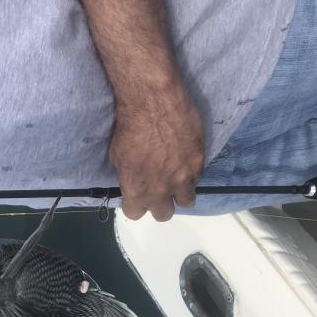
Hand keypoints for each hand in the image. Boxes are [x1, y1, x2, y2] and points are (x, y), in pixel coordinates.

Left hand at [110, 84, 204, 221]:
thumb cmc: (129, 126)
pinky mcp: (199, 161)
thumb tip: (133, 181)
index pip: (135, 214)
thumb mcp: (118, 157)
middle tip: (158, 190)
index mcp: (137, 190)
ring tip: (176, 179)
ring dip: (181, 193)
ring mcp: (183, 177)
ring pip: (186, 200)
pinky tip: (185, 160)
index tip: (136, 196)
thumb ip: (129, 177)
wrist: (152, 102)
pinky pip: (197, 178)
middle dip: (160, 204)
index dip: (136, 206)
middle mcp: (161, 190)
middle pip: (164, 214)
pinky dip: (191, 173)